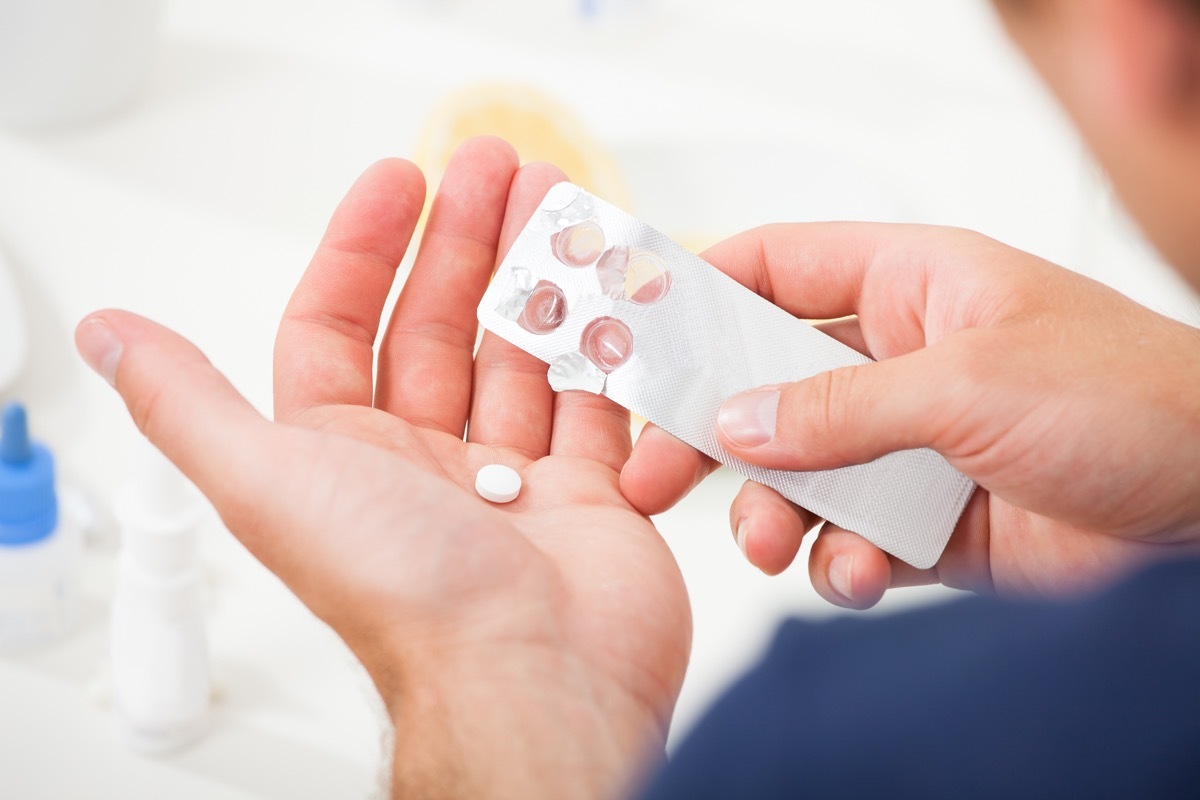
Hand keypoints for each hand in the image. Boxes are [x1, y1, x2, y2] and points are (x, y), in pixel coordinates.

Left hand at [76, 138, 689, 798]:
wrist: (536, 676)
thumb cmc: (405, 592)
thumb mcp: (270, 482)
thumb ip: (189, 406)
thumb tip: (111, 338)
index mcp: (343, 457)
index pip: (343, 327)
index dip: (364, 248)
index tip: (401, 180)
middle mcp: (422, 465)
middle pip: (441, 327)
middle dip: (467, 241)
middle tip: (497, 166)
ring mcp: (509, 478)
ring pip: (519, 353)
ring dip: (537, 278)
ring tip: (560, 205)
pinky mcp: (585, 494)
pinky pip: (591, 400)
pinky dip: (601, 345)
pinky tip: (609, 291)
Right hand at [622, 223, 1199, 608]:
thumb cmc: (1134, 401)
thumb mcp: (969, 384)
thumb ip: (839, 406)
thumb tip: (735, 422)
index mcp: (910, 285)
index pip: (777, 267)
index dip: (700, 291)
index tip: (635, 335)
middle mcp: (899, 360)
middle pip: (764, 380)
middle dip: (709, 428)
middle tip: (654, 470)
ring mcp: (909, 443)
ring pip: (796, 471)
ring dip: (771, 510)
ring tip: (771, 542)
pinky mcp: (925, 521)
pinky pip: (846, 539)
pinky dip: (836, 563)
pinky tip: (852, 575)